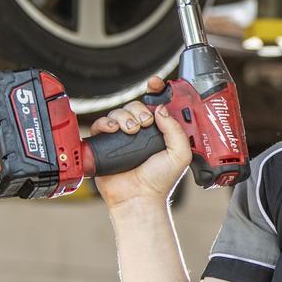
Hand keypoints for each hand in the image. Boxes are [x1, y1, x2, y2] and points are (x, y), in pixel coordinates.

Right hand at [90, 75, 191, 208]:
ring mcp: (123, 137)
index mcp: (160, 132)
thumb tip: (161, 110)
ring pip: (119, 112)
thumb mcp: (179, 154)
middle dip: (140, 109)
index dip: (156, 91)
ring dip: (124, 116)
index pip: (157, 105)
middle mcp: (141, 132)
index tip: (154, 84)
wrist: (138, 198)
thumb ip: (175, 130)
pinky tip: (113, 129)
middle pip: (136, 105)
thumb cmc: (159, 181)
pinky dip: (106, 122)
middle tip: (145, 123)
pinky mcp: (106, 143)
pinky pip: (101, 124)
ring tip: (131, 131)